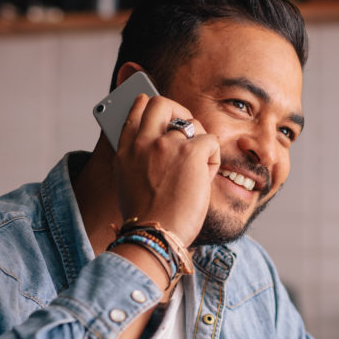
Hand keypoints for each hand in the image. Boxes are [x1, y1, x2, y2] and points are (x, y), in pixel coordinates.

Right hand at [113, 93, 220, 245]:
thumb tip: (155, 148)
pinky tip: (206, 177)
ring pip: (192, 123)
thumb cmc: (148, 218)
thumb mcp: (130, 183)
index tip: (151, 104)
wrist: (155, 234)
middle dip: (178, 110)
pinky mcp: (191, 152)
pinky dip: (213, 159)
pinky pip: (210, 141)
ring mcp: (167, 144)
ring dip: (200, 143)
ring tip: (198, 168)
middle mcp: (144, 142)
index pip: (135, 112)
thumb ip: (139, 160)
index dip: (146, 105)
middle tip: (188, 127)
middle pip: (162, 103)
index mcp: (126, 151)